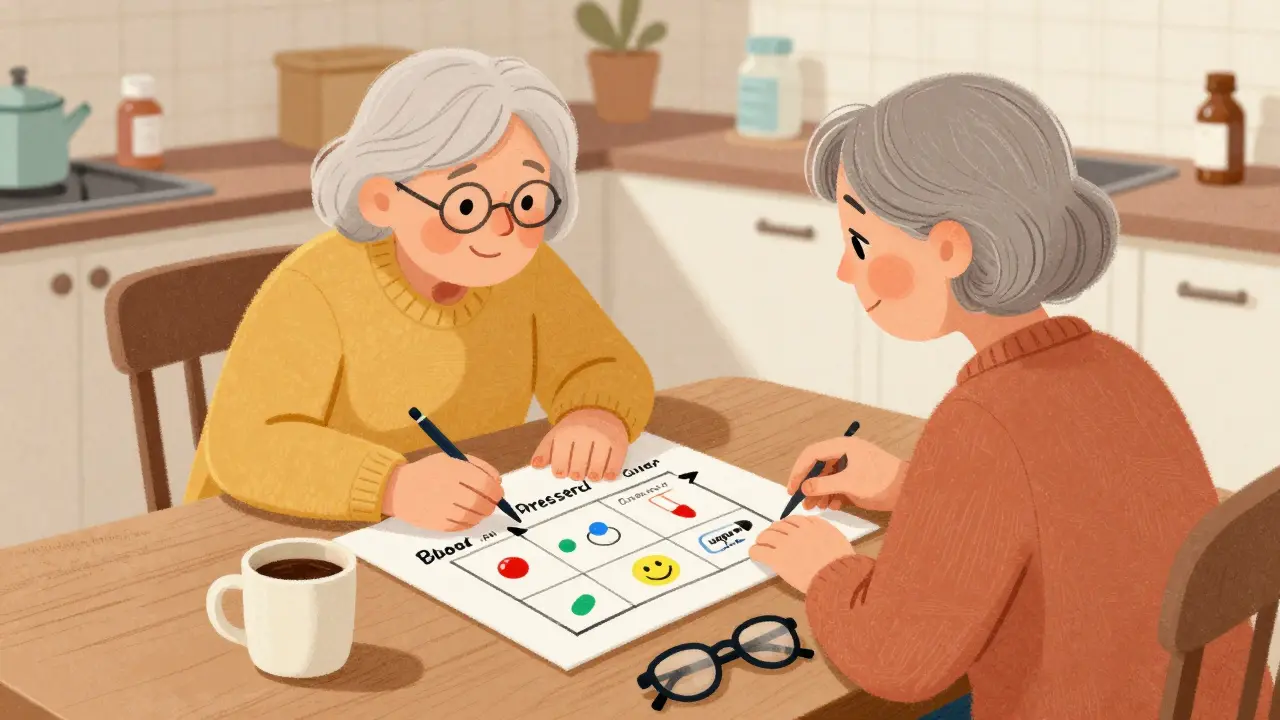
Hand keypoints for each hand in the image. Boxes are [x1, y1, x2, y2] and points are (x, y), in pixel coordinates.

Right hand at [382, 453, 501, 531]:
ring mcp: (444, 510)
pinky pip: (464, 526)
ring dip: (482, 513)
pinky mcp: (439, 525)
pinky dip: (470, 521)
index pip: (487, 485)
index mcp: (455, 471)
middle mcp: (450, 491)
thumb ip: (478, 466)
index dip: (497, 491)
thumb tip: (498, 481)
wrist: (398, 489)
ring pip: (476, 517)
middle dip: (492, 504)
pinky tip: (465, 514)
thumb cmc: (429, 472)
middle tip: (491, 503)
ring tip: (476, 507)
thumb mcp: (452, 459)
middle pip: (484, 504)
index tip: (498, 492)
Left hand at [531, 408, 628, 480]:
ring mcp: (603, 437)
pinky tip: (608, 476)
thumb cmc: (575, 426)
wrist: (601, 407)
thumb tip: (535, 466)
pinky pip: (616, 460)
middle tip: (576, 475)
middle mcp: (585, 433)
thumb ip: (545, 450)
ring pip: (597, 464)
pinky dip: (611, 471)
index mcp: (567, 431)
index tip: (561, 473)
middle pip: (579, 462)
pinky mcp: (619, 441)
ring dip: (594, 474)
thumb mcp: (557, 433)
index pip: (561, 456)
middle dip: (576, 472)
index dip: (560, 468)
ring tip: (592, 476)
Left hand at [749, 516, 855, 593]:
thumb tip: (822, 542)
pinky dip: (755, 551)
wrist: (836, 578)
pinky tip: (754, 554)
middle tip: (771, 536)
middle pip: (781, 525)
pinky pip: (760, 550)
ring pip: (768, 535)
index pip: (797, 520)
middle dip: (775, 530)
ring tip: (760, 544)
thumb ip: (828, 538)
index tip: (786, 529)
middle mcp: (800, 531)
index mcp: (817, 526)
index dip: (789, 525)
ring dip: (763, 538)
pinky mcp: (777, 557)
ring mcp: (787, 543)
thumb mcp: (840, 544)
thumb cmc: (842, 567)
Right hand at [787, 435, 908, 512]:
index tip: (793, 488)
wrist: (909, 490)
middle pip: (817, 466)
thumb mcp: (850, 483)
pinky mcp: (857, 478)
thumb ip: (824, 484)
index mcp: (843, 446)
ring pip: (826, 477)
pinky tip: (833, 505)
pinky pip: (837, 484)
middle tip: (802, 500)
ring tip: (815, 507)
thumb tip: (804, 488)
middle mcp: (845, 453)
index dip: (799, 471)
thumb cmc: (883, 482)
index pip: (812, 454)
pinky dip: (832, 495)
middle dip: (809, 484)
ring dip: (819, 492)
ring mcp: (851, 465)